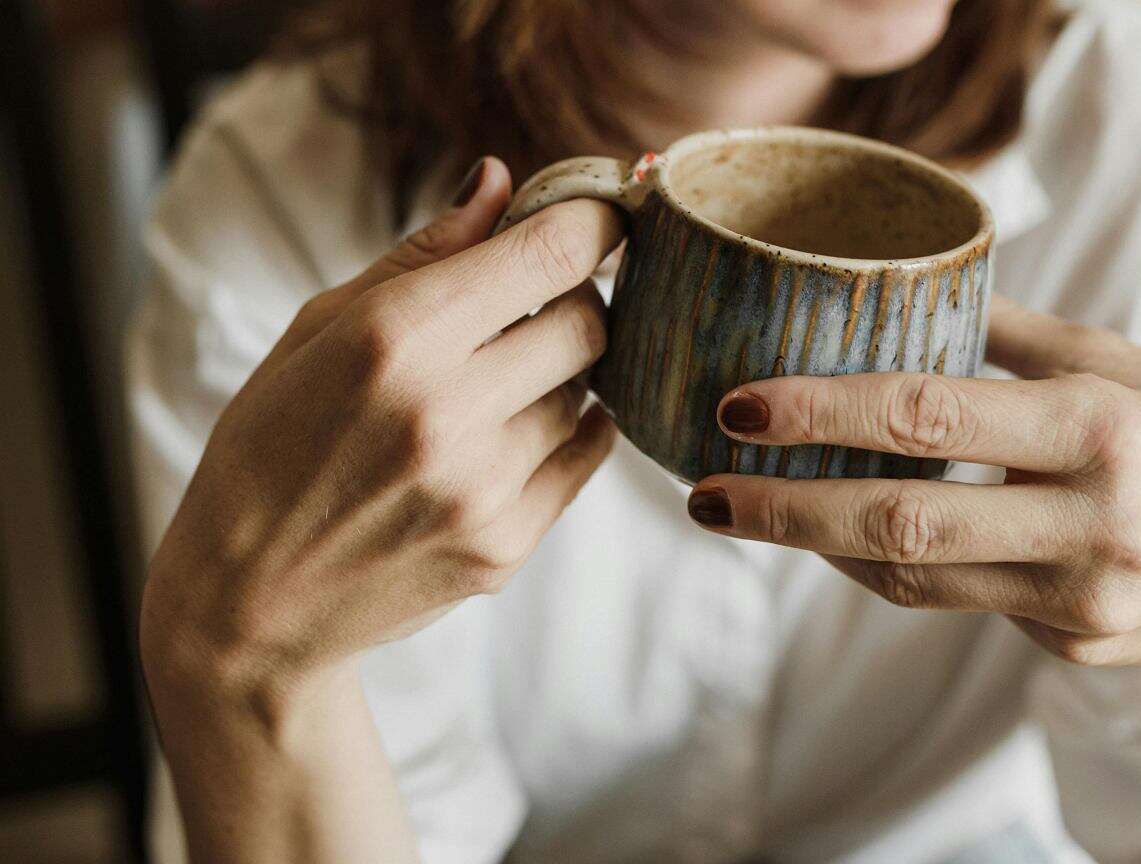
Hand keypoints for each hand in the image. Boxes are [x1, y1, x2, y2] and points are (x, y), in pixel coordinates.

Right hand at [140, 157, 621, 721]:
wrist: (249, 599)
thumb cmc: (271, 445)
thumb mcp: (317, 329)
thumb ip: (421, 253)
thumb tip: (499, 179)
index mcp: (393, 337)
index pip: (550, 253)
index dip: (593, 222)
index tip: (600, 217)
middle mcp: (446, 410)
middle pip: (589, 321)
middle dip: (577, 298)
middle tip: (537, 304)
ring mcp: (483, 487)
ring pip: (589, 391)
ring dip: (562, 373)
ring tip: (497, 383)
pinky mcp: (506, 545)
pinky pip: (586, 456)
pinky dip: (570, 429)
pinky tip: (517, 427)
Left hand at [684, 296, 1140, 679]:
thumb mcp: (1139, 369)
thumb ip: (1028, 338)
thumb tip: (926, 289)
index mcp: (1103, 427)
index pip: (934, 416)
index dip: (824, 411)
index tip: (741, 405)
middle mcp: (1090, 520)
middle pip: (903, 521)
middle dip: (786, 509)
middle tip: (701, 492)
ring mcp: (1079, 598)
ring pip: (915, 577)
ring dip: (821, 545)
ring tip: (747, 510)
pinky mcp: (1070, 646)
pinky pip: (960, 602)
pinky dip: (898, 567)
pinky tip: (853, 537)